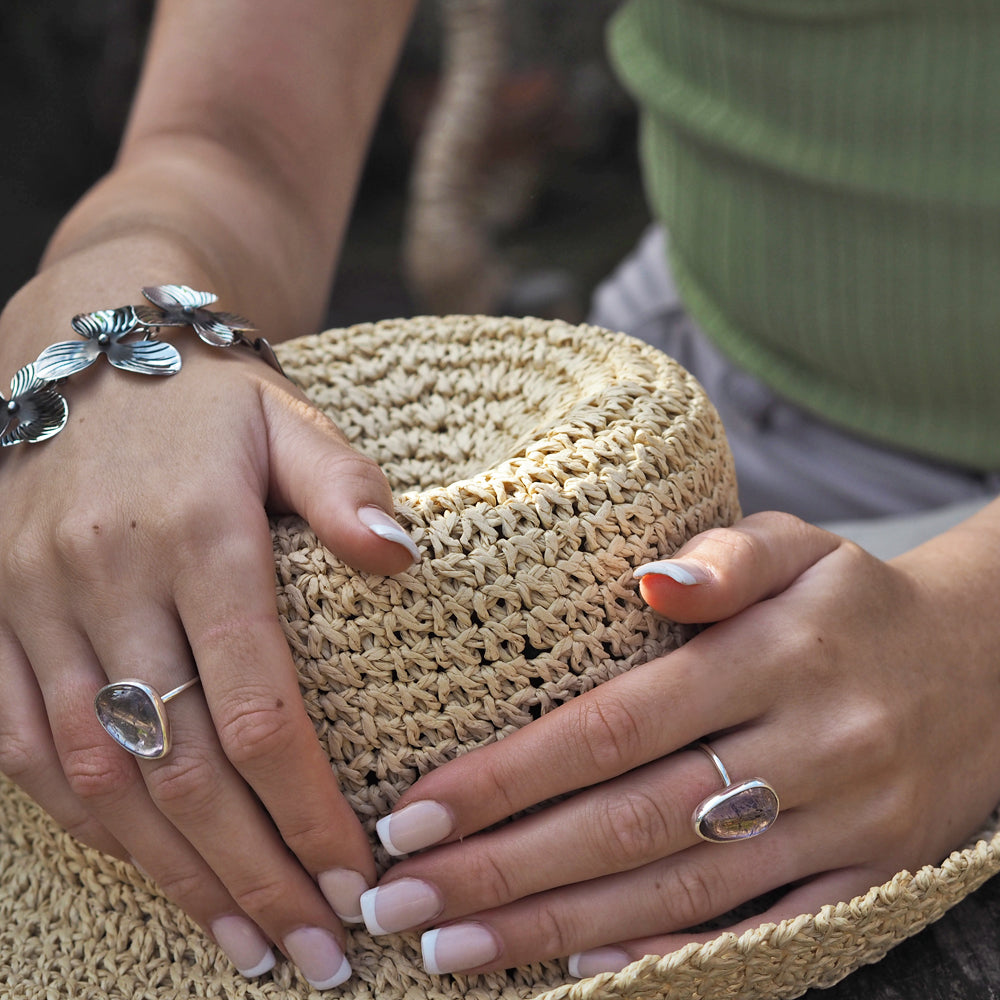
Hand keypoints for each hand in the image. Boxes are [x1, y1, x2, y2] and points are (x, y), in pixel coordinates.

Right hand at [0, 270, 417, 986]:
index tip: (355, 877)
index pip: (260, 709)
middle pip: (182, 766)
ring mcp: (35, 605)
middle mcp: (108, 581)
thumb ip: (351, 489)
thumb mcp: (293, 422)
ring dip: (170, 874)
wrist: (89, 351)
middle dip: (253, 873)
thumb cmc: (211, 399)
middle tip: (313, 954)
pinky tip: (145, 869)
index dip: (307, 809)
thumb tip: (406, 559)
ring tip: (242, 947)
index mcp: (199, 537)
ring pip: (97, 775)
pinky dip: (83, 821)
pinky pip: (20, 745)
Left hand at [356, 510, 999, 976]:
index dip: (506, 776)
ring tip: (453, 949)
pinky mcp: (872, 877)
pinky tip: (581, 970)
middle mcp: (809, 746)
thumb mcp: (800, 544)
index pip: (613, 726)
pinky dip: (668, 958)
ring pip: (679, 890)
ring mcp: (845, 825)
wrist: (992, 665)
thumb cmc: (858, 599)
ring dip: (557, 928)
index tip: (415, 811)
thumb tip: (650, 582)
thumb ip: (725, 556)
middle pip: (628, 821)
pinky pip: (764, 935)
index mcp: (775, 654)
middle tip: (400, 901)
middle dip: (502, 869)